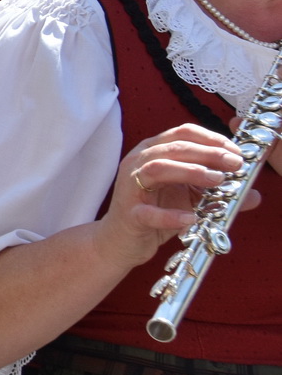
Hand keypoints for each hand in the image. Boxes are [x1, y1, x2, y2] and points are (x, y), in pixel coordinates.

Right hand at [94, 124, 249, 270]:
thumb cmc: (155, 213)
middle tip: (234, 164)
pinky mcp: (130, 214)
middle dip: (208, 154)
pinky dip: (172, 216)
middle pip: (173, 147)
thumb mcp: (190, 198)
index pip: (182, 133)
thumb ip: (217, 193)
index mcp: (152, 152)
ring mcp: (131, 187)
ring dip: (190, 172)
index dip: (212, 139)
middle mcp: (138, 163)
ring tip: (216, 180)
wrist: (121, 241)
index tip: (235, 152)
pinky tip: (191, 218)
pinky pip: (150, 213)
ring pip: (158, 168)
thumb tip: (254, 195)